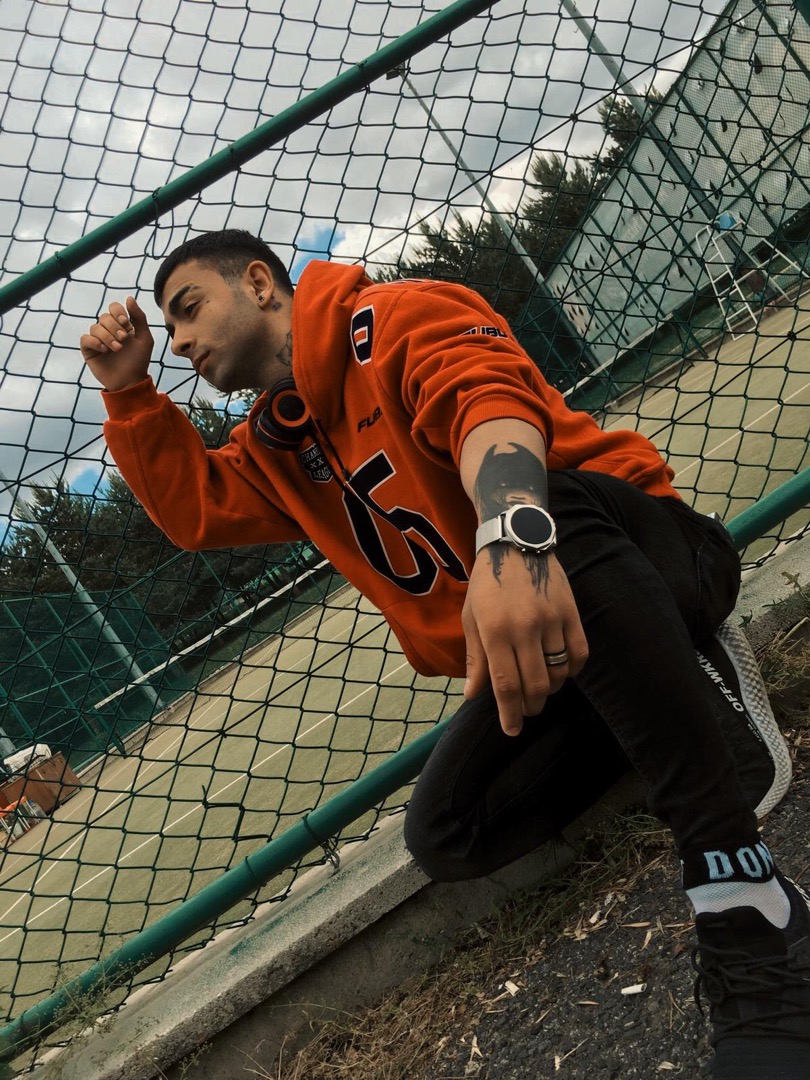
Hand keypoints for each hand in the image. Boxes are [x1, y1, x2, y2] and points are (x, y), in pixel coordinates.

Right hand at [80, 296, 153, 391]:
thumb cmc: (139, 361)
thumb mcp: (145, 338)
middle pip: (104, 316)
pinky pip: (85, 338)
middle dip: (114, 327)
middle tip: (124, 340)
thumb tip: (129, 298)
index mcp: (122, 325)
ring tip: (118, 348)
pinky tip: (105, 350)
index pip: (114, 308)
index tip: (125, 322)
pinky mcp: (89, 350)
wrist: (131, 382)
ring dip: (107, 336)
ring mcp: (98, 340)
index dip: (118, 312)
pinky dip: (95, 342)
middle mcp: (108, 330)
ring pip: (95, 327)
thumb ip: (139, 317)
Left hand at [462, 548, 587, 735]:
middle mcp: (525, 628)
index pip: (505, 685)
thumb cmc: (488, 584)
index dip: (510, 714)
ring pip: (558, 673)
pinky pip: (579, 654)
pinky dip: (571, 670)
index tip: (511, 730)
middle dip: (530, 707)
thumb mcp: (472, 618)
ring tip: (539, 688)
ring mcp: (552, 620)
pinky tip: (560, 670)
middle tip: (524, 710)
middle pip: (535, 685)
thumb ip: (475, 658)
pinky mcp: (572, 613)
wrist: (517, 543)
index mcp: (495, 631)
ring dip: (549, 690)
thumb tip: (473, 695)